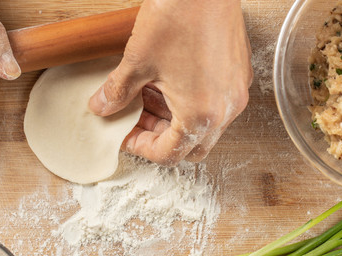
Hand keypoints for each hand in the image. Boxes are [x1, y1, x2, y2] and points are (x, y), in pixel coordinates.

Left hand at [89, 0, 251, 164]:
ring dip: (175, 122)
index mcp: (200, 113)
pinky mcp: (238, 75)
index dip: (140, 148)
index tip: (125, 136)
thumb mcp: (137, 60)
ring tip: (149, 98)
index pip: (169, 154)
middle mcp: (225, 109)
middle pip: (190, 147)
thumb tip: (102, 107)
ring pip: (203, 127)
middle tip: (137, 122)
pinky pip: (215, 105)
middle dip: (160, 140)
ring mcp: (235, 92)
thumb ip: (117, 92)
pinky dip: (191, 105)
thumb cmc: (179, 15)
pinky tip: (170, 83)